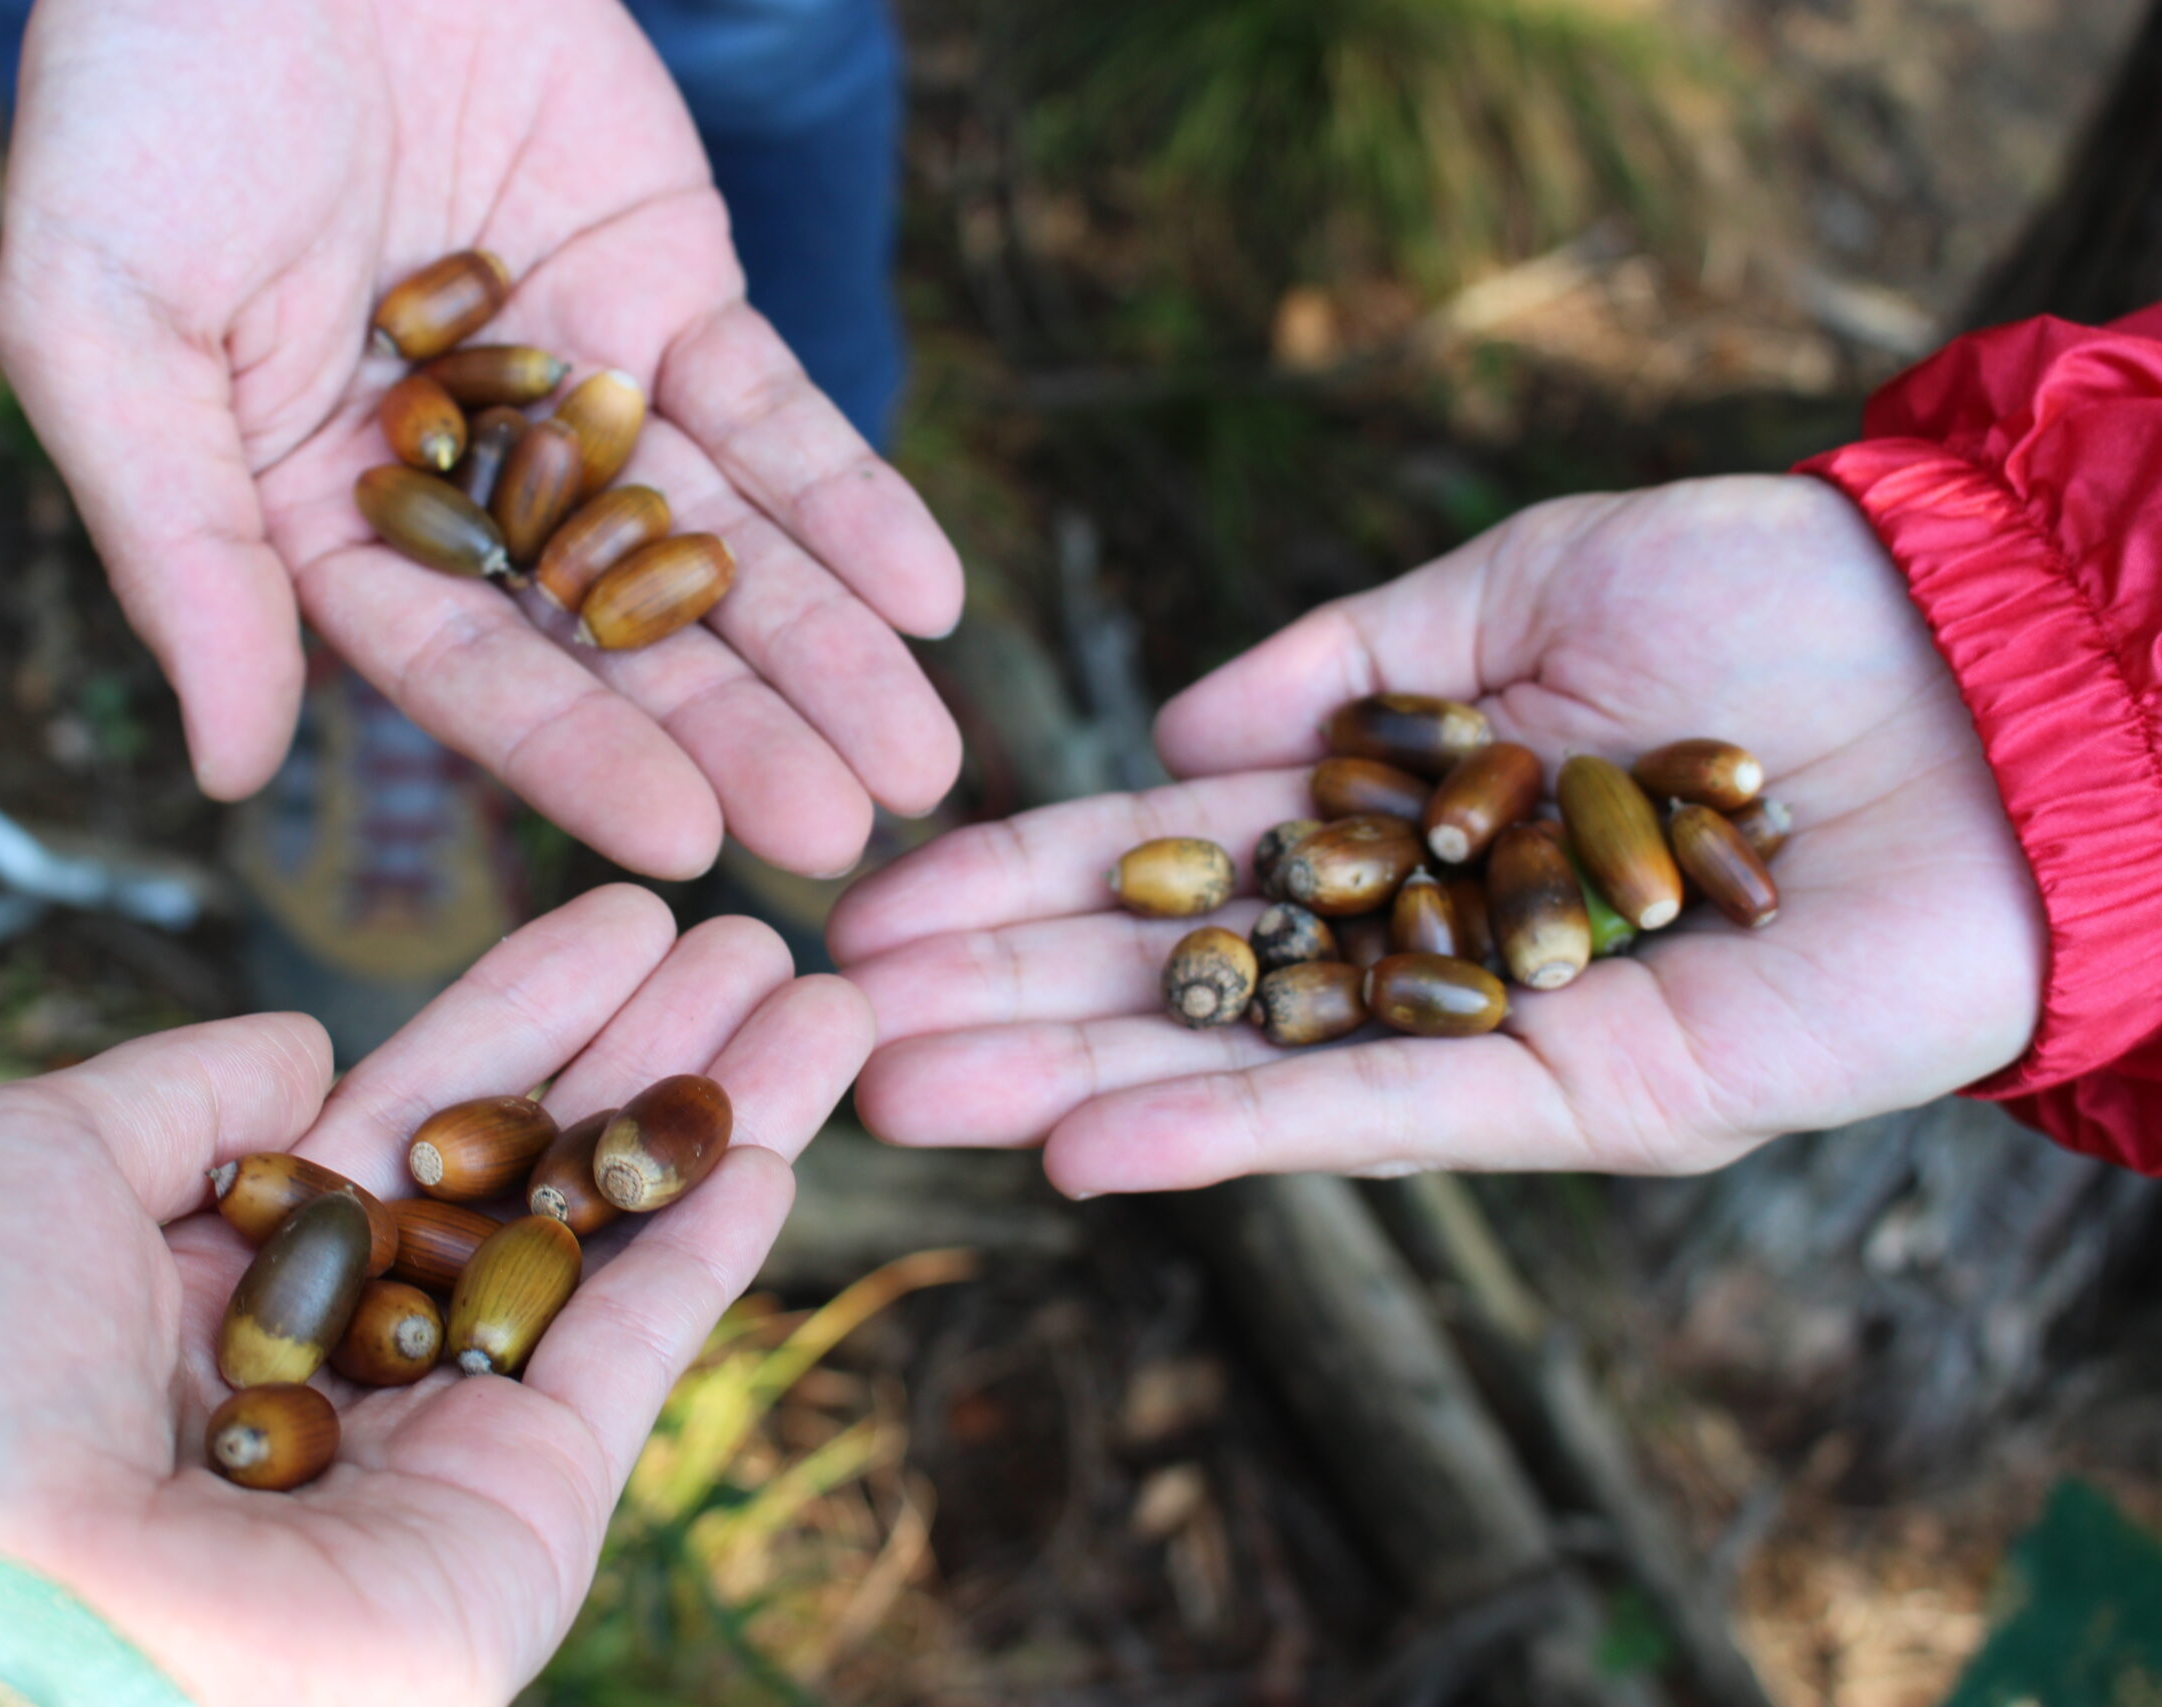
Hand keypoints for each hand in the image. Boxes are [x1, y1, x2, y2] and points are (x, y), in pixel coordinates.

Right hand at [0, 0, 962, 878]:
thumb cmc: (143, 98)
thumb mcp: (104, 326)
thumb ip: (182, 553)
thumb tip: (232, 772)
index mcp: (318, 520)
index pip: (464, 671)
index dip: (575, 756)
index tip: (682, 841)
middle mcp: (463, 484)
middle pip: (616, 636)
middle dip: (735, 735)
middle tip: (842, 838)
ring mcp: (580, 389)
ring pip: (716, 545)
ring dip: (821, 652)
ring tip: (917, 761)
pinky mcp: (672, 292)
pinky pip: (776, 414)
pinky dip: (851, 502)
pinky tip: (928, 600)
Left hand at [0, 886, 872, 1706]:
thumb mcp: (12, 1162)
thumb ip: (181, 1090)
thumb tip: (309, 1054)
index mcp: (206, 1274)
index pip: (403, 1105)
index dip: (520, 1007)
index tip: (622, 918)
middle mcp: (335, 1352)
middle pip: (529, 1163)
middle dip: (646, 1046)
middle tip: (760, 937)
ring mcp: (434, 1440)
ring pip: (603, 1244)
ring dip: (714, 1119)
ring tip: (822, 1001)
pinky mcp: (519, 1515)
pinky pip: (629, 1359)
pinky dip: (705, 1256)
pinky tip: (771, 1151)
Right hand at [829, 475, 2045, 1190]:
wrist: (1982, 668)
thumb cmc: (1763, 598)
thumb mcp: (1514, 587)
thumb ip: (1340, 669)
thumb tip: (1173, 740)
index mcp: (1392, 821)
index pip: (1167, 861)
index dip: (1022, 882)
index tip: (881, 906)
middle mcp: (1421, 942)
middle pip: (1177, 983)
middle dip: (1002, 1003)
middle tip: (833, 1030)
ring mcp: (1491, 1030)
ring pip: (1247, 1065)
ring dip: (1066, 1085)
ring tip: (898, 1095)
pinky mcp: (1587, 1099)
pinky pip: (1386, 1120)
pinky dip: (1235, 1130)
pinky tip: (1086, 1144)